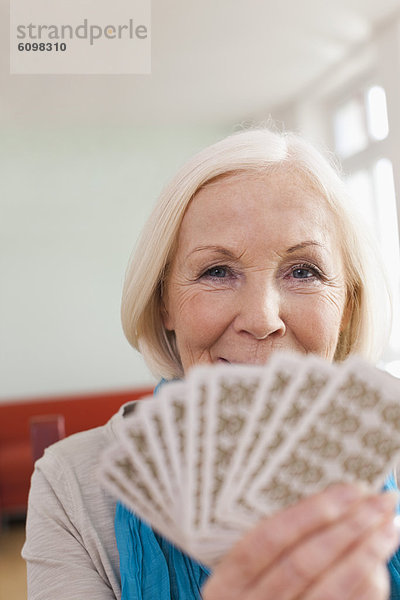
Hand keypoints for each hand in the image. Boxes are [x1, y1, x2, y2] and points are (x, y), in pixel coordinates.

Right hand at [202, 484, 397, 599]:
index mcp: (226, 581)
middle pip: (302, 563)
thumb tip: (334, 501)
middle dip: (347, 528)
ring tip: (389, 526)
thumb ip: (273, 541)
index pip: (267, 539)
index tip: (349, 490)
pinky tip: (379, 564)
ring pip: (329, 591)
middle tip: (380, 501)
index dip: (309, 513)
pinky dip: (367, 587)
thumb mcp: (242, 570)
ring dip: (365, 555)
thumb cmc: (252, 590)